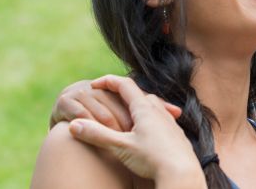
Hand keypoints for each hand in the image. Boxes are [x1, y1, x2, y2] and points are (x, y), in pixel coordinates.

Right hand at [69, 75, 202, 185]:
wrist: (182, 174)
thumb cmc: (152, 158)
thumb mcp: (121, 147)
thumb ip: (97, 134)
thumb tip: (73, 125)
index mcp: (145, 109)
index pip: (124, 85)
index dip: (108, 81)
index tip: (95, 83)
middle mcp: (159, 111)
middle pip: (140, 94)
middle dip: (123, 93)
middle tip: (110, 96)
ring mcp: (169, 122)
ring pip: (153, 106)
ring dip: (138, 105)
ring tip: (128, 112)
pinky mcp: (176, 135)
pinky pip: (162, 119)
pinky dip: (150, 119)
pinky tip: (147, 130)